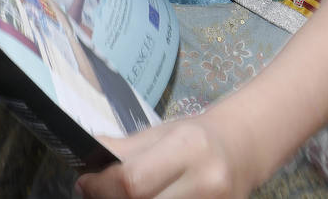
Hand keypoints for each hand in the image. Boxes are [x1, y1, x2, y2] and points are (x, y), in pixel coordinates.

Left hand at [76, 117, 247, 198]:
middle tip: (102, 195)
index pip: (132, 181)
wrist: (242, 149)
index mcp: (188, 147)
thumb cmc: (196, 139)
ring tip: (128, 197)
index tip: (87, 184)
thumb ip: (123, 149)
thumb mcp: (161, 134)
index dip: (101, 187)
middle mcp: (206, 181)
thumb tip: (85, 161)